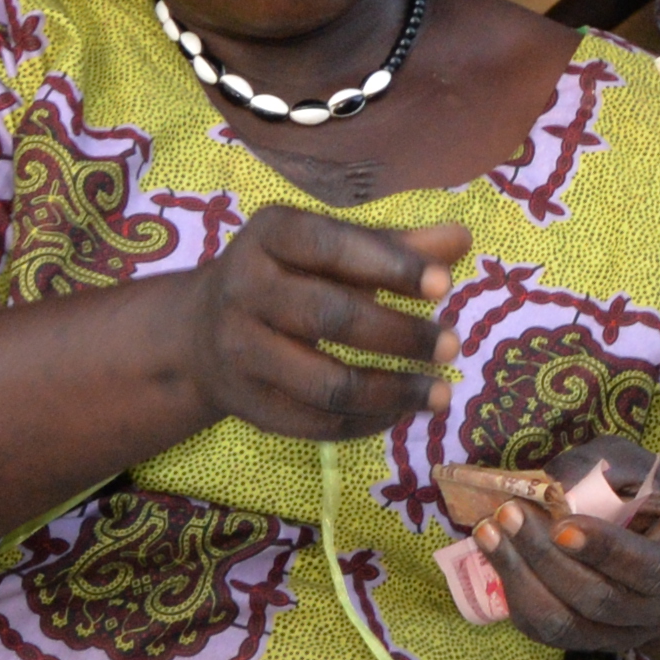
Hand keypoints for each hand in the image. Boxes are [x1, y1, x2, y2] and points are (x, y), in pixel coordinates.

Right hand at [183, 209, 463, 439]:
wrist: (199, 332)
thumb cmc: (288, 277)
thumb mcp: (329, 249)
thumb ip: (392, 246)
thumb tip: (460, 238)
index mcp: (269, 235)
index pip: (332, 246)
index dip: (390, 266)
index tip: (444, 285)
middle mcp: (244, 289)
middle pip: (330, 317)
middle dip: (399, 334)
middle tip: (451, 345)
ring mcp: (239, 351)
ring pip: (325, 383)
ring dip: (392, 392)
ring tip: (439, 393)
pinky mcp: (247, 404)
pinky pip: (315, 423)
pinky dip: (366, 422)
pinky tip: (401, 411)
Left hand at [490, 440, 659, 659]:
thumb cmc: (652, 498)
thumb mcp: (638, 467)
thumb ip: (600, 466)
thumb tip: (553, 485)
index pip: (652, 568)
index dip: (606, 550)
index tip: (562, 524)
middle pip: (601, 600)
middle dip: (547, 557)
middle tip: (509, 512)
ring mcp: (627, 633)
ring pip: (567, 624)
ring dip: (521, 577)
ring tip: (490, 531)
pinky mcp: (592, 642)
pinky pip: (547, 632)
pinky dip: (515, 593)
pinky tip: (497, 555)